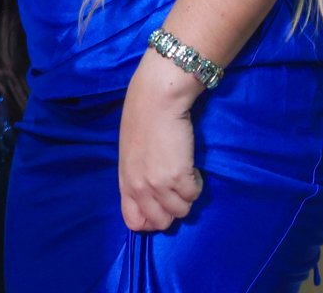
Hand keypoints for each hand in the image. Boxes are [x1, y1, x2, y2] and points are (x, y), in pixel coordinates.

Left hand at [118, 48, 204, 230]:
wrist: (156, 100)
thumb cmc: (142, 119)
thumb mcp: (131, 153)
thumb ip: (137, 176)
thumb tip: (151, 194)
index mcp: (125, 182)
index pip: (134, 221)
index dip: (150, 220)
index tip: (162, 206)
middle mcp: (140, 188)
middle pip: (162, 222)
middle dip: (172, 209)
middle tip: (176, 189)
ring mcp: (159, 184)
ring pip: (182, 210)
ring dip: (186, 195)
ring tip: (184, 173)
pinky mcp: (180, 176)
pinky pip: (194, 194)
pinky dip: (197, 183)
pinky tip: (191, 167)